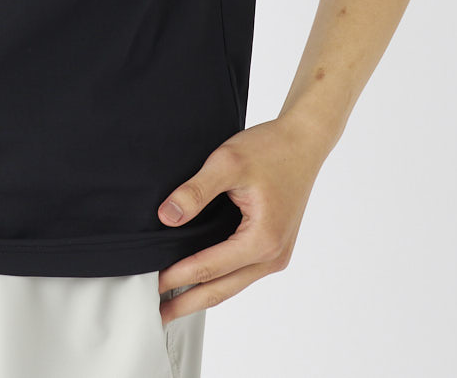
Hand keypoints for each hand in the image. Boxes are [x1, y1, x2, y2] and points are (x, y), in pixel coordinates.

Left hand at [153, 116, 330, 324]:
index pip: (210, 267)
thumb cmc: (270, 148)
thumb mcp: (227, 162)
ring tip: (173, 301)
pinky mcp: (275, 247)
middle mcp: (273, 255)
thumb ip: (196, 191)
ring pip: (233, 284)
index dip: (178, 276)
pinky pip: (243, 272)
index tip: (152, 283)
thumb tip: (167, 217)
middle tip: (158, 314)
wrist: (303, 142)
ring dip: (203, 293)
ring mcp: (277, 254)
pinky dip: (219, 278)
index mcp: (263, 239)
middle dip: (188, 303)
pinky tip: (200, 278)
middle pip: (222, 289)